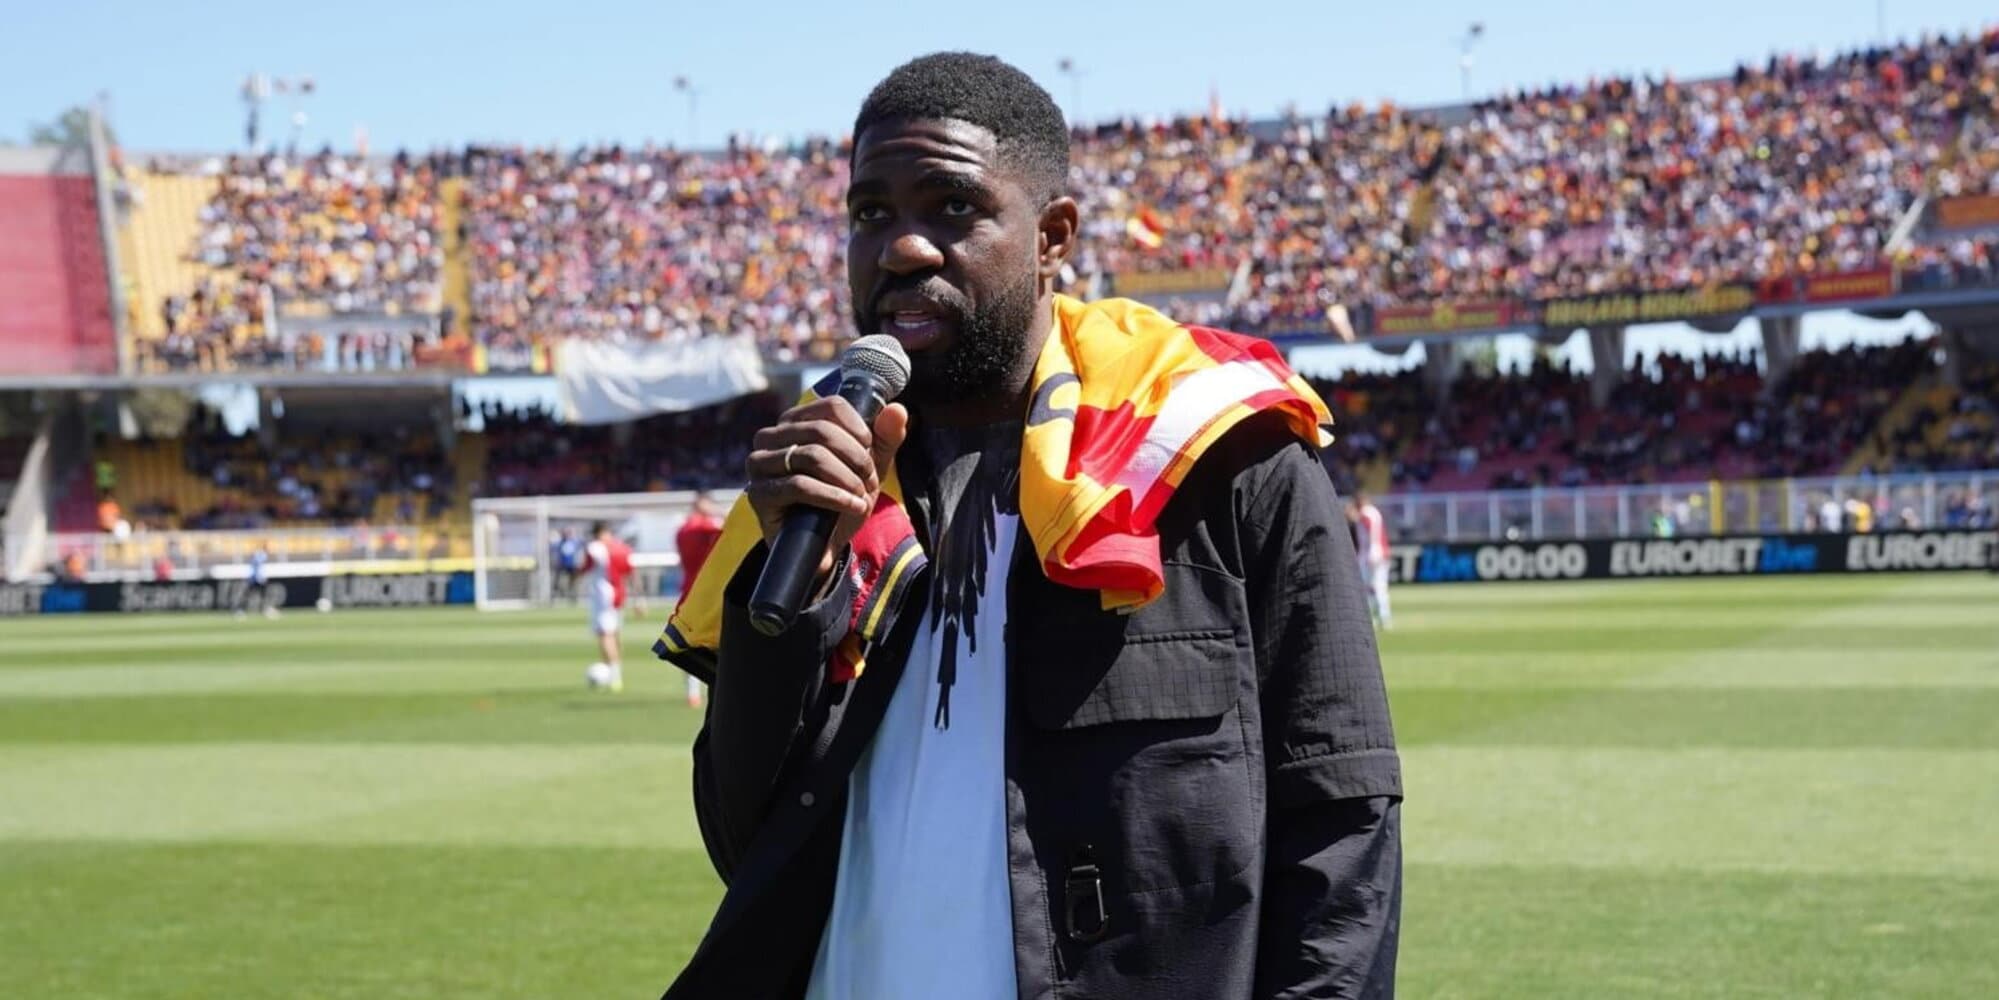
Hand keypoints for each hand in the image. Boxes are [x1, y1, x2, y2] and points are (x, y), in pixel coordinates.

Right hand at [744, 397, 909, 580]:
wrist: (825, 545)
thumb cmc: (841, 498)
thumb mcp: (869, 466)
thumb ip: (885, 438)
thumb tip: (898, 410)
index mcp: (795, 421)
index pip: (831, 406)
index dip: (859, 429)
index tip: (871, 451)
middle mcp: (770, 437)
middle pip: (822, 430)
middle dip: (856, 458)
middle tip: (870, 481)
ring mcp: (759, 464)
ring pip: (812, 455)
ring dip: (846, 478)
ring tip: (861, 497)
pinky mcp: (759, 493)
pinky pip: (800, 486)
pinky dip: (834, 496)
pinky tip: (851, 506)